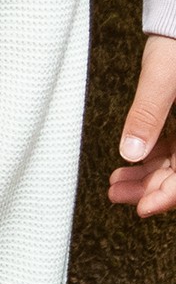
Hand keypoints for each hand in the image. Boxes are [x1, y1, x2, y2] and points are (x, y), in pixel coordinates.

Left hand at [109, 35, 175, 217]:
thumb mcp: (163, 76)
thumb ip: (148, 114)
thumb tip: (131, 153)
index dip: (169, 195)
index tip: (142, 208)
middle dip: (151, 188)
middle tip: (116, 194)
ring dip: (148, 176)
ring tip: (114, 184)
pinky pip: (174, 149)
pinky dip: (151, 159)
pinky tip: (126, 166)